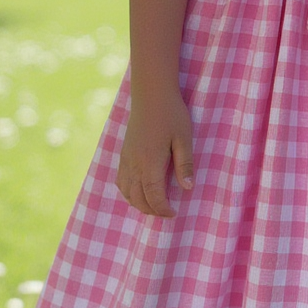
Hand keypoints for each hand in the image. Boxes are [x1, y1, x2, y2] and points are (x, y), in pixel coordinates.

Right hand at [115, 88, 194, 217]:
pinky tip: (139, 192)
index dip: (162, 209)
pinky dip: (128, 193)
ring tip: (154, 206)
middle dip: (151, 210)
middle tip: (166, 213)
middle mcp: (134, 163)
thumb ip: (185, 164)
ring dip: (139, 203)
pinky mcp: (123, 153)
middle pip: (138, 198)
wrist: (151, 94)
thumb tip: (188, 188)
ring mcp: (126, 159)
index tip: (173, 213)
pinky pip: (120, 181)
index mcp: (150, 161)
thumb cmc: (171, 114)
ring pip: (126, 192)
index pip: (153, 195)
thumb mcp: (184, 138)